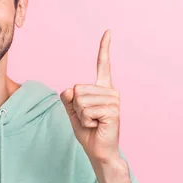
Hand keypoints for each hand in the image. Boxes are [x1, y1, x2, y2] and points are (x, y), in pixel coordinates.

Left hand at [60, 30, 120, 164]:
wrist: (99, 150)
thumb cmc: (87, 130)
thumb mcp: (73, 111)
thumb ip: (68, 98)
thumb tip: (70, 89)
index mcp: (102, 88)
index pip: (103, 64)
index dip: (104, 48)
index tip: (108, 31)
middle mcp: (110, 91)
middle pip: (78, 89)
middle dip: (76, 106)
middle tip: (89, 118)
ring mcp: (113, 100)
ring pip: (80, 100)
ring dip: (81, 115)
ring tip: (94, 122)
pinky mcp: (113, 111)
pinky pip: (86, 111)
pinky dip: (86, 121)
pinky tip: (97, 125)